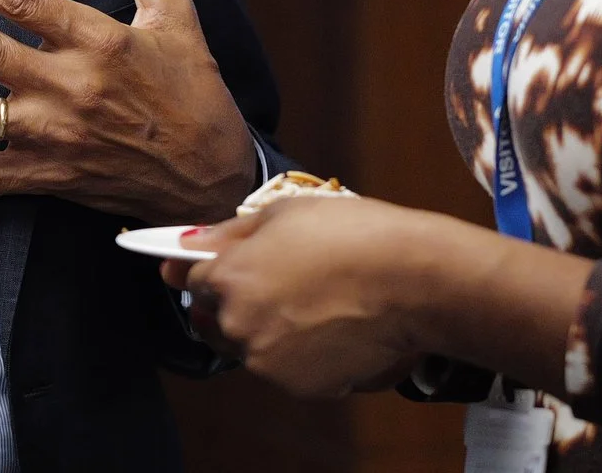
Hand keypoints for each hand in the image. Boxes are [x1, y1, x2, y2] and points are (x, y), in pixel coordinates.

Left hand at [159, 198, 448, 398]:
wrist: (412, 281)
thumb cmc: (352, 234)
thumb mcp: (284, 213)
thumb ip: (229, 234)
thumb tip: (189, 245)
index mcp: (230, 278)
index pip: (191, 280)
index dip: (204, 270)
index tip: (213, 267)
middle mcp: (239, 325)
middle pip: (213, 319)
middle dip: (231, 303)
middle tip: (275, 283)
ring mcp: (268, 362)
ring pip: (250, 347)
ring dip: (265, 330)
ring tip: (309, 303)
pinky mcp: (301, 387)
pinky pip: (284, 369)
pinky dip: (297, 354)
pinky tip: (328, 327)